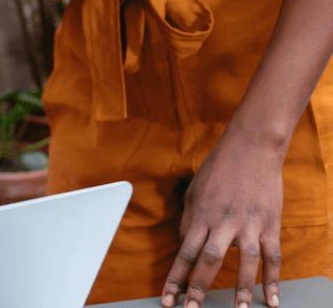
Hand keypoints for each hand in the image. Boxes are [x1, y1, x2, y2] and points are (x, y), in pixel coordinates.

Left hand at [161, 138, 285, 307]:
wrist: (251, 148)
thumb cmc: (219, 170)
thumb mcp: (194, 192)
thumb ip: (189, 221)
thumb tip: (185, 246)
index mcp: (201, 215)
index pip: (184, 252)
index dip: (175, 277)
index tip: (167, 299)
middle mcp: (223, 222)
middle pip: (210, 260)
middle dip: (199, 287)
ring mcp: (249, 224)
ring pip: (245, 262)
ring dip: (242, 289)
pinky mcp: (270, 224)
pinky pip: (273, 257)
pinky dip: (273, 280)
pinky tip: (272, 300)